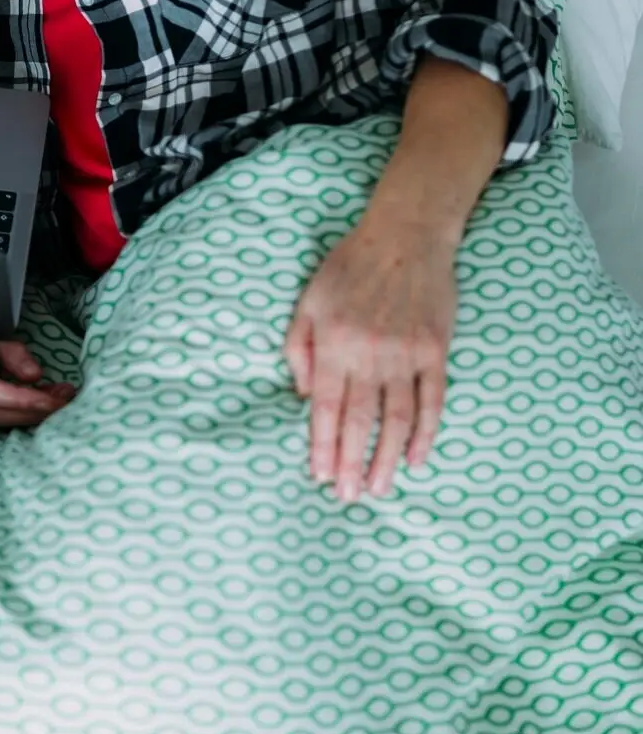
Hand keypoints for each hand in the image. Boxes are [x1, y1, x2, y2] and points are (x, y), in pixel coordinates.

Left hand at [283, 218, 455, 502]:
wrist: (405, 236)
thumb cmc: (349, 268)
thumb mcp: (309, 301)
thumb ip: (298, 349)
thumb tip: (304, 397)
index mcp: (335, 344)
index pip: (326, 408)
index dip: (322, 445)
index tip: (320, 476)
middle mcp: (370, 355)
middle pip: (360, 421)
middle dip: (352, 464)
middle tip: (348, 498)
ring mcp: (406, 355)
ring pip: (396, 419)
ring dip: (386, 458)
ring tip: (378, 489)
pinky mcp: (435, 351)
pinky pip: (432, 400)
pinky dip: (425, 433)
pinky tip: (416, 458)